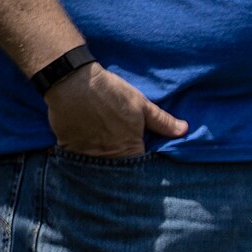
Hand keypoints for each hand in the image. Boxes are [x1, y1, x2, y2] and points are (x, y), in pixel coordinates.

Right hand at [44, 63, 187, 157]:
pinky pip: (77, 159)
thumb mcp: (141, 105)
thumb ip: (162, 122)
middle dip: (121, 166)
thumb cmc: (110, 93)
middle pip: (118, 169)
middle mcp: (107, 157)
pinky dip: (82, 156)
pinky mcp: (68, 147)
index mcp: (129, 149)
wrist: (71, 81)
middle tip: (121, 158)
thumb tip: (184, 130)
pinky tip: (85, 147)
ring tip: (103, 153)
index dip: (143, 166)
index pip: (140, 167)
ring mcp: (86, 154)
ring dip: (102, 162)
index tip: (142, 160)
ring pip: (97, 166)